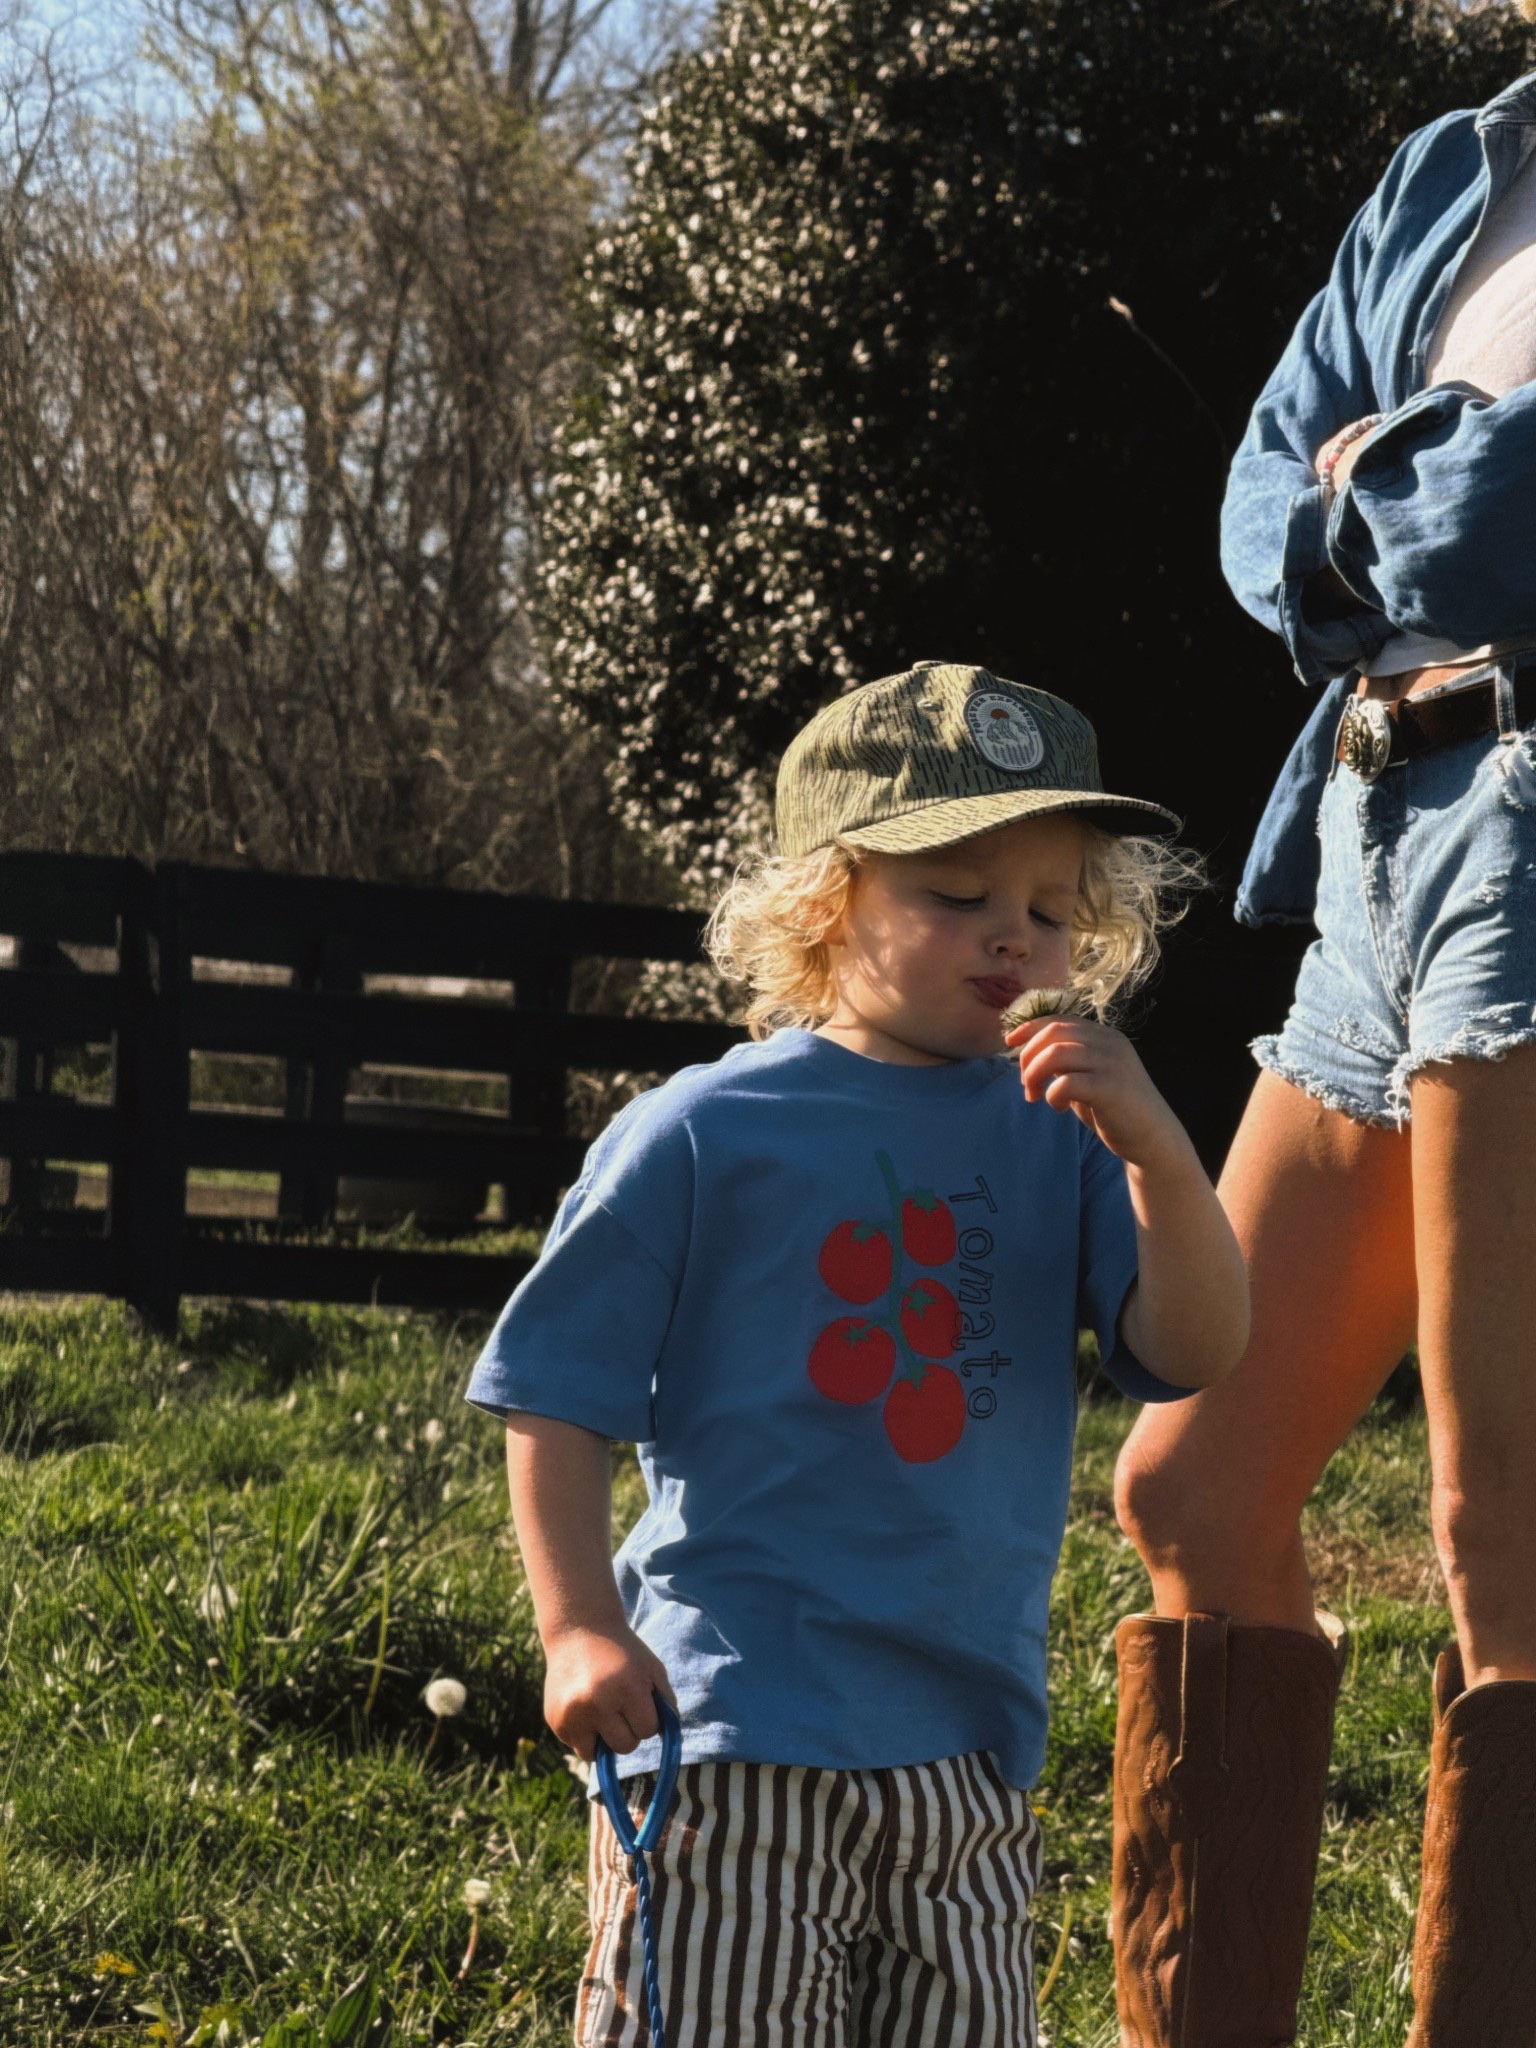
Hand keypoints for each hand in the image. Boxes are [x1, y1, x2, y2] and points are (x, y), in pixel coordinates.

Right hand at [542, 1623, 675, 1761]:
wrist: (579, 1630)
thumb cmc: (623, 1652)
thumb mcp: (652, 1668)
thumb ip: (666, 1704)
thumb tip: (670, 1740)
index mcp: (627, 1688)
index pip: (647, 1730)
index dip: (647, 1717)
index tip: (639, 1701)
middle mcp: (597, 1703)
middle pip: (625, 1746)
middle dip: (627, 1731)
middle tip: (620, 1706)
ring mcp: (572, 1713)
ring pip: (596, 1753)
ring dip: (603, 1738)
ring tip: (600, 1710)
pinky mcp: (554, 1720)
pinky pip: (576, 1745)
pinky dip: (583, 1733)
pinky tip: (583, 1707)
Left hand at [1005, 1014, 1184, 1168]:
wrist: (1152, 1139)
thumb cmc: (1114, 1110)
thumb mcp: (1088, 1077)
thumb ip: (1066, 1062)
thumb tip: (1029, 1052)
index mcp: (1105, 1036)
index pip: (1059, 1020)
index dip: (1029, 1028)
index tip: (1009, 1042)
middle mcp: (1110, 1043)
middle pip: (1053, 1033)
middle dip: (1028, 1056)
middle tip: (1025, 1084)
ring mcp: (1113, 1063)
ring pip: (1056, 1053)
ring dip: (1035, 1074)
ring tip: (1035, 1096)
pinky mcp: (1111, 1088)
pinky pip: (1067, 1082)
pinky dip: (1053, 1094)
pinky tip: (1059, 1107)